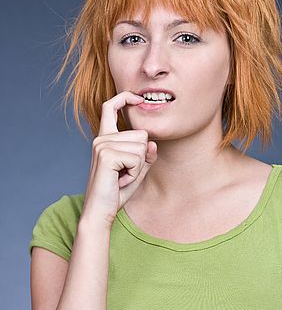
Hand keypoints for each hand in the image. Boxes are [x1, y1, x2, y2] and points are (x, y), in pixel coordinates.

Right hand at [81, 92, 157, 226]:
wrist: (100, 212)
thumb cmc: (116, 192)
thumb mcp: (136, 172)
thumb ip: (145, 157)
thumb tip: (152, 144)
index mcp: (105, 138)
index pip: (111, 107)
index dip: (125, 98)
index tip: (138, 97)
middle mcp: (101, 138)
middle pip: (142, 135)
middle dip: (141, 158)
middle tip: (124, 174)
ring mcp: (102, 145)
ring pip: (141, 147)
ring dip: (138, 168)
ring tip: (121, 178)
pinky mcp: (107, 155)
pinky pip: (137, 159)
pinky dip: (135, 173)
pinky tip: (121, 180)